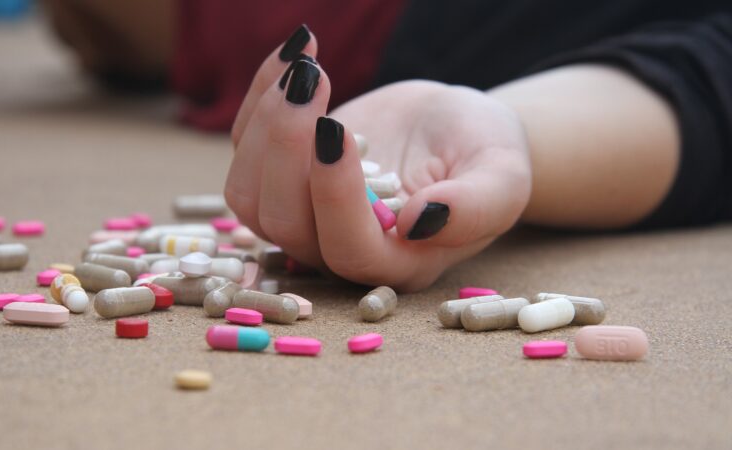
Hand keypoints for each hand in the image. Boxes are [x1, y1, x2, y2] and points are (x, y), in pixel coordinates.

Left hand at [226, 36, 530, 291]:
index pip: (347, 248)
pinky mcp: (283, 178)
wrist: (454, 132)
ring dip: (266, 125)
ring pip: (249, 195)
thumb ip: (476, 207)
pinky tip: (294, 56)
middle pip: (283, 222)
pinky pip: (245, 149)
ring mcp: (304, 216)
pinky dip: (259, 98)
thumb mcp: (501, 177)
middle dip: (287, 147)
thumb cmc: (483, 156)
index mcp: (397, 261)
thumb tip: (418, 221)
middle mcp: (340, 248)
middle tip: (314, 79)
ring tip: (306, 67)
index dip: (333, 196)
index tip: (337, 127)